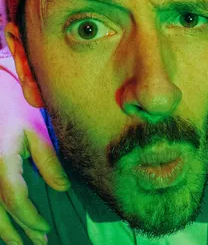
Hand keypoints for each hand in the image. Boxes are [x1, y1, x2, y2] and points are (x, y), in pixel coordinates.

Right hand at [0, 57, 68, 244]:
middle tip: (38, 243)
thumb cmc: (15, 113)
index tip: (45, 229)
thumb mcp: (36, 132)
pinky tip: (5, 228)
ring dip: (3, 231)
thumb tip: (63, 188)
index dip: (30, 218)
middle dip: (17, 232)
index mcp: (2, 161)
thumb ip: (49, 161)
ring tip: (20, 243)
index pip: (15, 199)